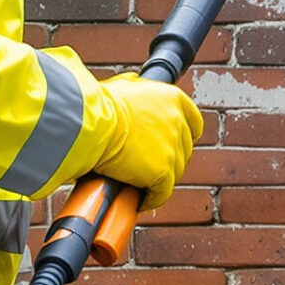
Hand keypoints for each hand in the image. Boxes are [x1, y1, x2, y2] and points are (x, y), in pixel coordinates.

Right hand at [92, 73, 203, 210]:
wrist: (91, 123)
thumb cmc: (99, 103)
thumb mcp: (124, 85)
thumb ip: (138, 88)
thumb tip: (134, 86)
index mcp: (173, 98)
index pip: (193, 122)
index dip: (184, 135)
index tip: (174, 143)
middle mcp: (178, 121)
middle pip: (183, 149)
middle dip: (168, 159)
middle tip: (149, 166)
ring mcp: (172, 147)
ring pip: (174, 172)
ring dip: (160, 179)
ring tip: (142, 184)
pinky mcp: (162, 171)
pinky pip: (163, 192)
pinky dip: (152, 198)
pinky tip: (140, 199)